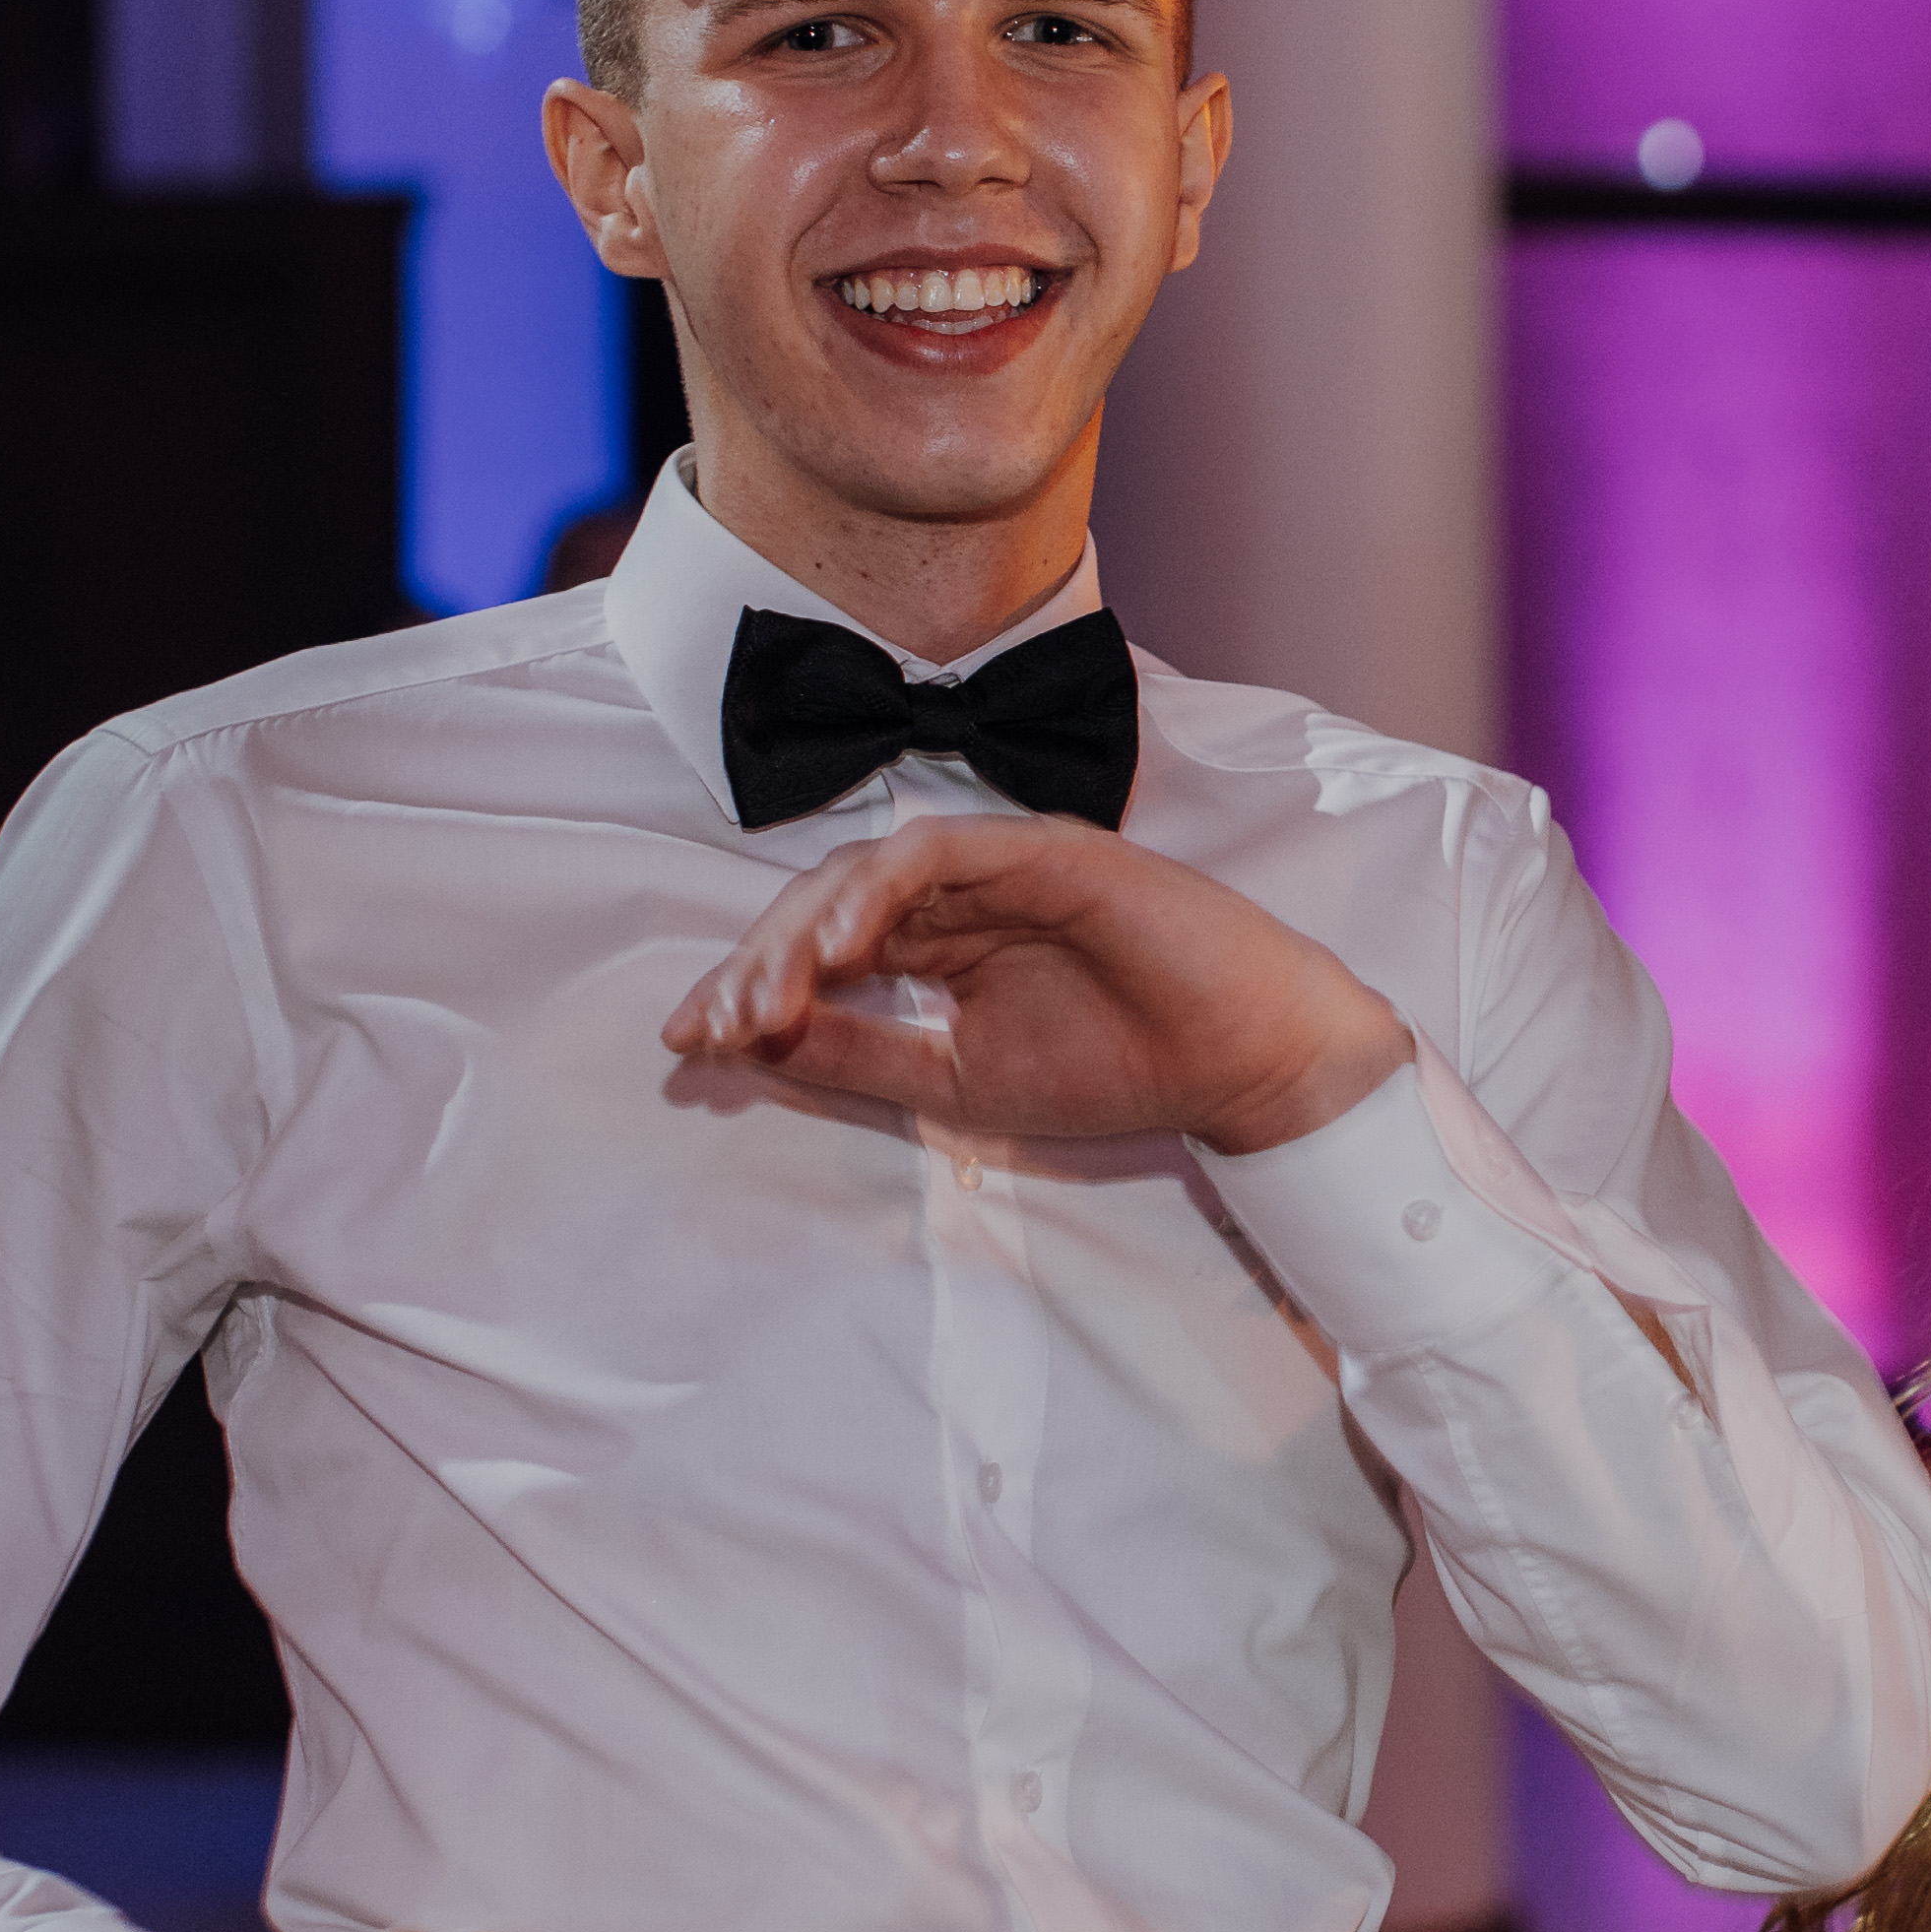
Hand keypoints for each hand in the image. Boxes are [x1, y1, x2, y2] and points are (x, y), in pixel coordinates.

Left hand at [663, 814, 1410, 1152]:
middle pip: (825, 902)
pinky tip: (837, 954)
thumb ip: (864, 1057)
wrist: (1241, 1064)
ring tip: (762, 1001)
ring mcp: (1001, 863)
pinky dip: (877, 895)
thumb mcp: (960, 1083)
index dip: (748, 986)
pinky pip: (938, 851)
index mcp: (943, 942)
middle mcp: (962, 892)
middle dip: (757, 963)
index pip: (821, 946)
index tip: (689, 1045)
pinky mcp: (1042, 847)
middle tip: (713, 1027)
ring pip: (868, 872)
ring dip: (802, 932)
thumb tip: (756, 1044)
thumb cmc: (1122, 1069)